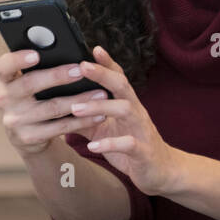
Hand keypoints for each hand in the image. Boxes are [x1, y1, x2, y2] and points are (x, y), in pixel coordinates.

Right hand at [0, 49, 115, 157]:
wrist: (28, 136)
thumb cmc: (35, 99)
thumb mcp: (31, 84)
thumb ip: (43, 68)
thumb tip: (73, 53)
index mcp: (5, 80)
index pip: (3, 66)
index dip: (17, 59)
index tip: (36, 54)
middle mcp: (4, 99)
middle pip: (29, 84)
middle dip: (57, 76)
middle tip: (81, 70)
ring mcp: (14, 120)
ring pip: (51, 107)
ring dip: (79, 100)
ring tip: (101, 93)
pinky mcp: (28, 137)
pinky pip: (60, 127)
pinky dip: (82, 121)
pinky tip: (99, 115)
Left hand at [75, 46, 181, 195]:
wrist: (161, 172)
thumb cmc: (131, 147)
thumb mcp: (105, 129)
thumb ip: (86, 116)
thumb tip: (58, 103)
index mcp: (127, 105)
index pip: (118, 78)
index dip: (107, 63)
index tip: (93, 48)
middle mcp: (137, 112)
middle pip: (123, 86)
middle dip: (103, 75)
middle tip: (81, 66)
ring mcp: (141, 130)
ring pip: (125, 110)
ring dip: (100, 107)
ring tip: (76, 108)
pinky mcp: (143, 152)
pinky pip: (128, 144)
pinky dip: (110, 144)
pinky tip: (92, 145)